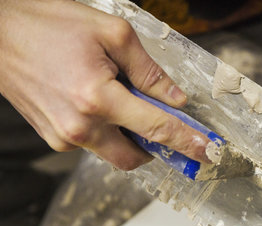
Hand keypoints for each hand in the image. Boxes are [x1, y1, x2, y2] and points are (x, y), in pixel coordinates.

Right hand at [0, 0, 211, 169]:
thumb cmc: (47, 25)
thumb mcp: (110, 33)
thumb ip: (148, 70)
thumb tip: (174, 98)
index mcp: (98, 98)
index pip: (156, 129)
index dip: (186, 142)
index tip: (206, 154)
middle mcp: (80, 126)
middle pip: (135, 158)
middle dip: (154, 148)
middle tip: (162, 126)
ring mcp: (64, 137)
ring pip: (113, 154)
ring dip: (128, 137)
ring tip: (119, 100)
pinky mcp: (53, 138)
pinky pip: (92, 144)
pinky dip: (105, 130)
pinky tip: (95, 102)